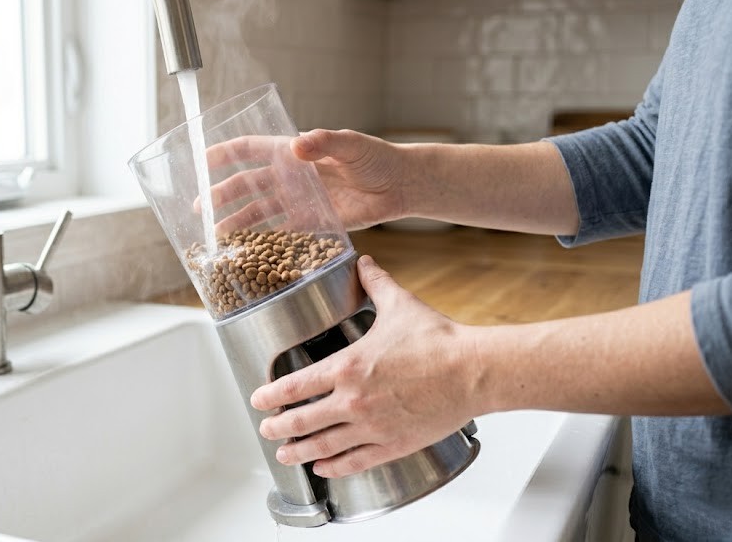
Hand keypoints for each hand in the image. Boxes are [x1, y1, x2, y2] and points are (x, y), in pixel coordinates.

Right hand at [202, 130, 407, 232]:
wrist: (399, 186)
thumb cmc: (377, 157)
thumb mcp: (351, 144)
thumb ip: (325, 143)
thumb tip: (297, 146)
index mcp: (293, 152)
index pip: (250, 150)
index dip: (223, 154)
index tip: (200, 162)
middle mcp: (290, 176)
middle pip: (246, 185)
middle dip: (220, 195)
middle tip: (199, 208)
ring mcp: (298, 200)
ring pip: (258, 212)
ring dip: (236, 222)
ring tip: (216, 236)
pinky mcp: (311, 223)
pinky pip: (280, 233)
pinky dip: (263, 242)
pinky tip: (247, 251)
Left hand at [250, 255, 482, 477]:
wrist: (473, 371)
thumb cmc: (438, 340)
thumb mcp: (398, 305)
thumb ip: (375, 284)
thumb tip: (364, 263)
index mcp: (347, 367)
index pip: (296, 386)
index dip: (271, 395)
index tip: (258, 400)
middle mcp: (353, 401)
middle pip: (302, 421)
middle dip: (278, 427)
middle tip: (266, 430)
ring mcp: (372, 427)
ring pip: (324, 446)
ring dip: (299, 452)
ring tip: (284, 454)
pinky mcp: (394, 445)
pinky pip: (356, 461)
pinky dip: (334, 467)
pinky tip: (323, 469)